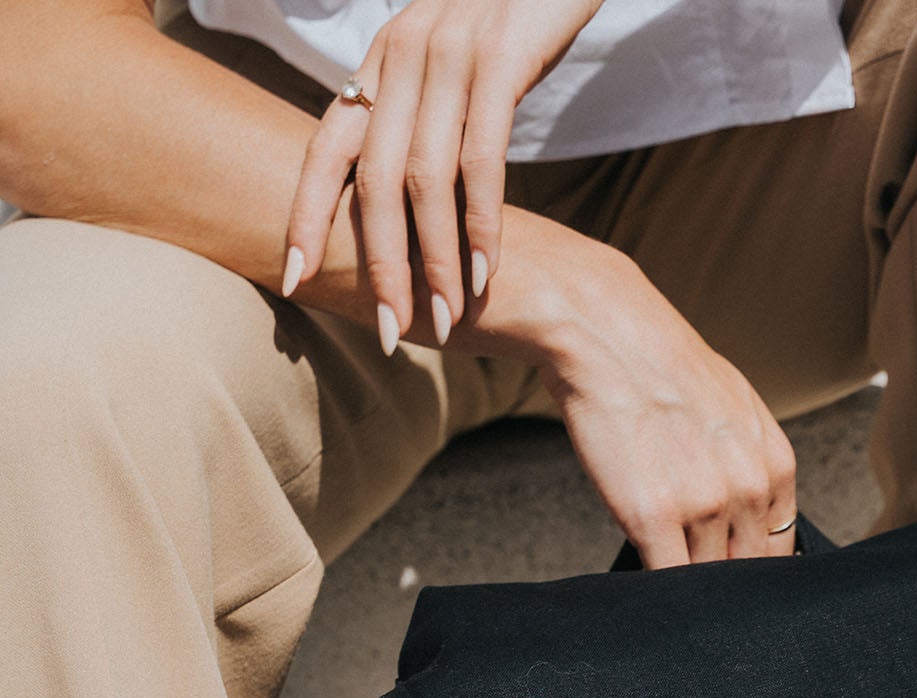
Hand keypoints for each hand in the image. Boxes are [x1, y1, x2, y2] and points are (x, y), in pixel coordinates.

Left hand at [282, 0, 602, 349]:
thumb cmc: (509, 19)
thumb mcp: (446, 61)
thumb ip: (417, 115)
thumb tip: (399, 193)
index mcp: (379, 62)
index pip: (325, 148)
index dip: (303, 216)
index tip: (291, 281)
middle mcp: (402, 54)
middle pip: (373, 180)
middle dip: (380, 265)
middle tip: (388, 331)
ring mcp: (450, 54)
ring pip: (427, 180)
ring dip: (435, 260)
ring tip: (443, 319)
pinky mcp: (502, 58)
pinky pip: (484, 159)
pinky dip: (483, 224)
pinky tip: (487, 274)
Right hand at [509, 243, 798, 566]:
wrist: (605, 334)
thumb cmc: (662, 367)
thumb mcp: (737, 409)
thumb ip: (752, 466)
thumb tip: (750, 516)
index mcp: (774, 465)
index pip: (779, 549)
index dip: (751, 568)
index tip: (726, 571)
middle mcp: (747, 488)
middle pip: (744, 571)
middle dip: (720, 580)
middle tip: (691, 578)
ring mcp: (702, 505)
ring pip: (704, 579)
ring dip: (684, 585)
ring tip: (661, 570)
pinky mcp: (652, 517)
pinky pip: (666, 578)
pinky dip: (657, 589)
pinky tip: (644, 582)